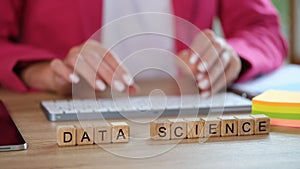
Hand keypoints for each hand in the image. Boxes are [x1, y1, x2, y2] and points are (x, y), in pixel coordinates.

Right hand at [21, 40, 137, 94]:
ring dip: (90, 74)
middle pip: (96, 58)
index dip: (120, 69)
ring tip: (101, 87)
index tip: (129, 82)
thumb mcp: (103, 78)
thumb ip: (118, 82)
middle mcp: (82, 50)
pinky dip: (66, 72)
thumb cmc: (85, 74)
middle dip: (109, 74)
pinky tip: (75, 80)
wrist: (60, 75)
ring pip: (78, 60)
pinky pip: (58, 66)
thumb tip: (135, 89)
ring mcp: (68, 56)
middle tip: (119, 88)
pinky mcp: (56, 66)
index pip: (110, 56)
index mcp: (95, 49)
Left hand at [178, 30, 241, 96]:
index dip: (198, 48)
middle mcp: (220, 44)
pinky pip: (229, 75)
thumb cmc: (195, 63)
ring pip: (224, 62)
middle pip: (217, 47)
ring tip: (201, 85)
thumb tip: (187, 71)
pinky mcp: (235, 67)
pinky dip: (216, 86)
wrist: (210, 69)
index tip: (191, 61)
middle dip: (207, 59)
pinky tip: (207, 93)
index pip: (205, 37)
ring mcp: (229, 54)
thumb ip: (185, 64)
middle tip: (198, 71)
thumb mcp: (187, 61)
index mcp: (208, 38)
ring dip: (212, 75)